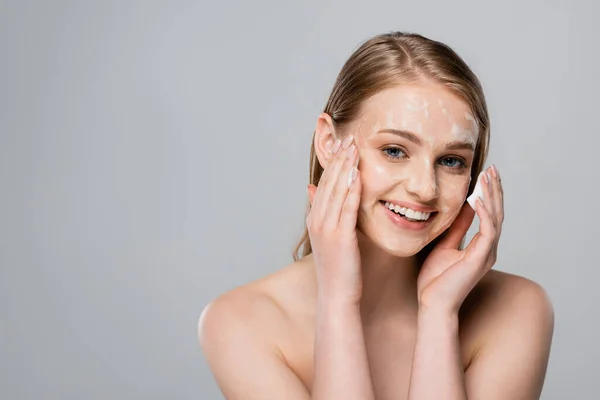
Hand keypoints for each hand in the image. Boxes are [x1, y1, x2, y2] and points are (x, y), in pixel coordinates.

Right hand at [307, 135, 361, 304]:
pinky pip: (345, 208)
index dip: (333, 163)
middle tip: (348, 137)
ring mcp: (326, 228)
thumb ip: (325, 213)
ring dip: (344, 168)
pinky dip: (351, 189)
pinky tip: (357, 174)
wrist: (337, 296)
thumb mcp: (329, 238)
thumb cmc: (339, 269)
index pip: (324, 184)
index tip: (343, 144)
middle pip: (328, 182)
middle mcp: (317, 220)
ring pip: (335, 191)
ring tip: (353, 147)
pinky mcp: (340, 237)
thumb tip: (314, 191)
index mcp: (316, 219)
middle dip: (338, 159)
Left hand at [417, 165, 503, 313]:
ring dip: (492, 195)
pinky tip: (479, 198)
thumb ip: (456, 227)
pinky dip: (485, 213)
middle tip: (492, 168)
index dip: (488, 194)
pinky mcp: (480, 259)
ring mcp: (487, 254)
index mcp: (481, 247)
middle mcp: (488, 249)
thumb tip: (463, 207)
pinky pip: (488, 231)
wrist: (432, 304)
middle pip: (497, 213)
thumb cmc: (435, 280)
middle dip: (494, 189)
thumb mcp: (444, 245)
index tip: (484, 174)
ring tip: (488, 175)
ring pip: (496, 218)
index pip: (490, 215)